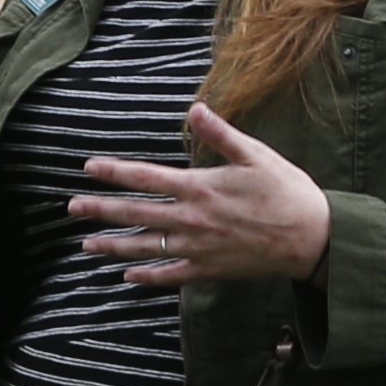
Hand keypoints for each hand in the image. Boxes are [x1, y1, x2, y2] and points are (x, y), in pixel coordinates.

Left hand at [72, 103, 331, 286]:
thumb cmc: (287, 192)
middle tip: (71, 207)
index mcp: (200, 188)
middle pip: (136, 214)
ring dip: (114, 246)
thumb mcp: (256, 155)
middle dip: (101, 210)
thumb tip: (195, 108)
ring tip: (87, 245)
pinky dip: (148, 277)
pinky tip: (127, 277)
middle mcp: (192, 220)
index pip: (147, 178)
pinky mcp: (210, 269)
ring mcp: (199, 248)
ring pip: (146, 247)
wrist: (315, 239)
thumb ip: (221, 134)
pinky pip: (172, 276)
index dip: (115, 172)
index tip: (89, 168)